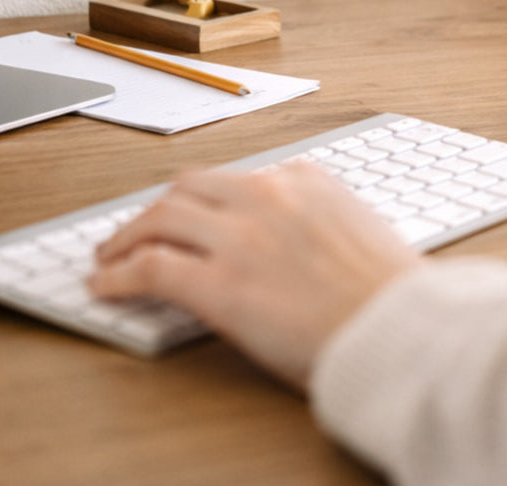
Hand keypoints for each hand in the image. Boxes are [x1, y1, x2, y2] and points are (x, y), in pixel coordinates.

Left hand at [89, 162, 417, 389]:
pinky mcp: (219, 285)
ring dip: (128, 235)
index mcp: (306, 178)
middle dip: (160, 207)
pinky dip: (120, 273)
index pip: (238, 179)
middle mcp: (268, 194)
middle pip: (190, 186)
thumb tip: (292, 241)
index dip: (206, 201)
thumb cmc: (391, 294)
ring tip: (111, 254)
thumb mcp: (360, 230)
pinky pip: (152, 269)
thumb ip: (320, 220)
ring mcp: (240, 236)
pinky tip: (106, 285)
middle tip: (142, 228)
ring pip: (161, 216)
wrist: (400, 329)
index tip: (194, 215)